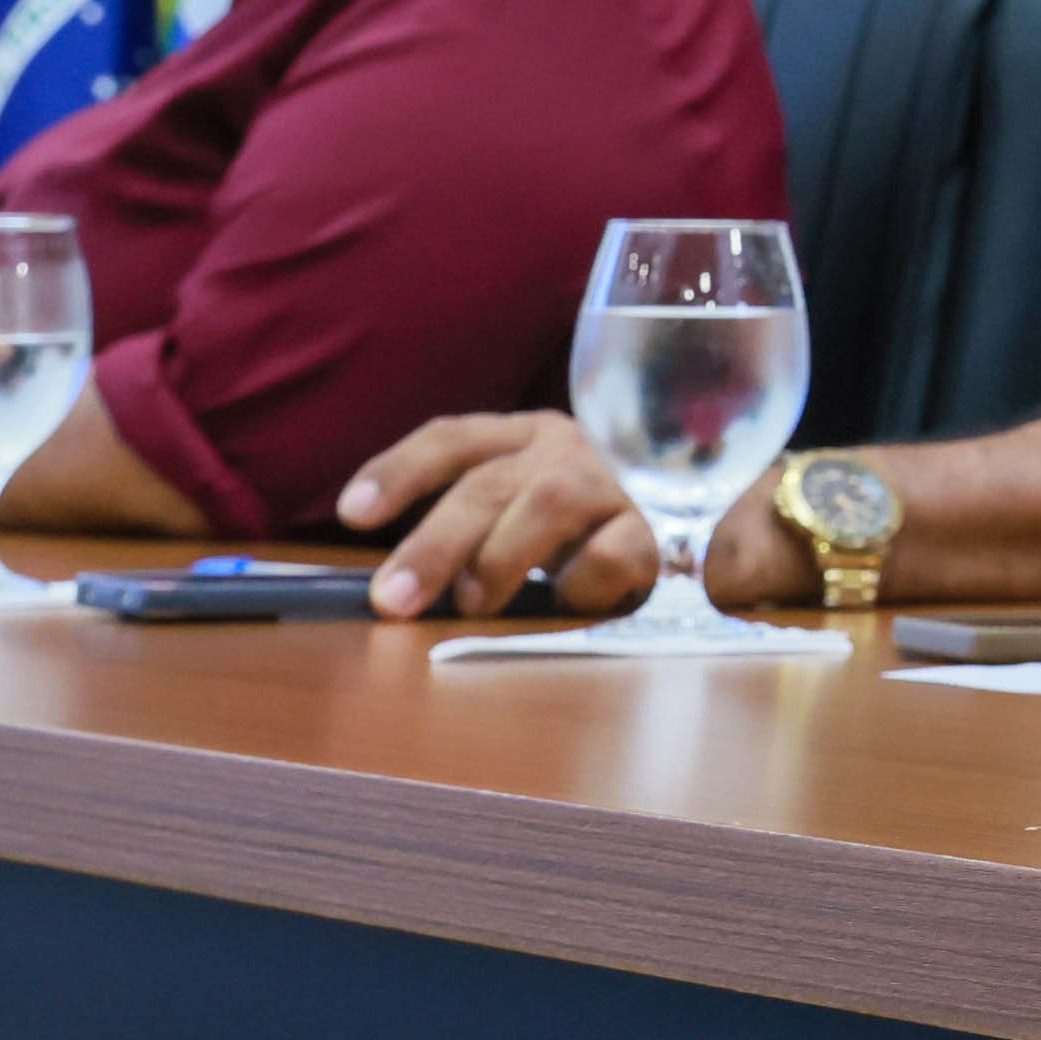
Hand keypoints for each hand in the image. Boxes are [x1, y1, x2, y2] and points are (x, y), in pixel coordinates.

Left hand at [339, 412, 656, 617]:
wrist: (689, 511)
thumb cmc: (575, 523)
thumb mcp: (516, 507)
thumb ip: (464, 530)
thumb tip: (391, 589)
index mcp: (521, 436)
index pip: (452, 438)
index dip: (398, 470)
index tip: (351, 514)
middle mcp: (564, 449)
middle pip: (489, 482)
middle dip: (434, 542)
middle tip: (392, 599)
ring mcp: (611, 484)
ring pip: (547, 503)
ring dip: (497, 558)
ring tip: (471, 604)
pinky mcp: (654, 529)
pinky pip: (612, 552)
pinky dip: (577, 582)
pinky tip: (563, 602)